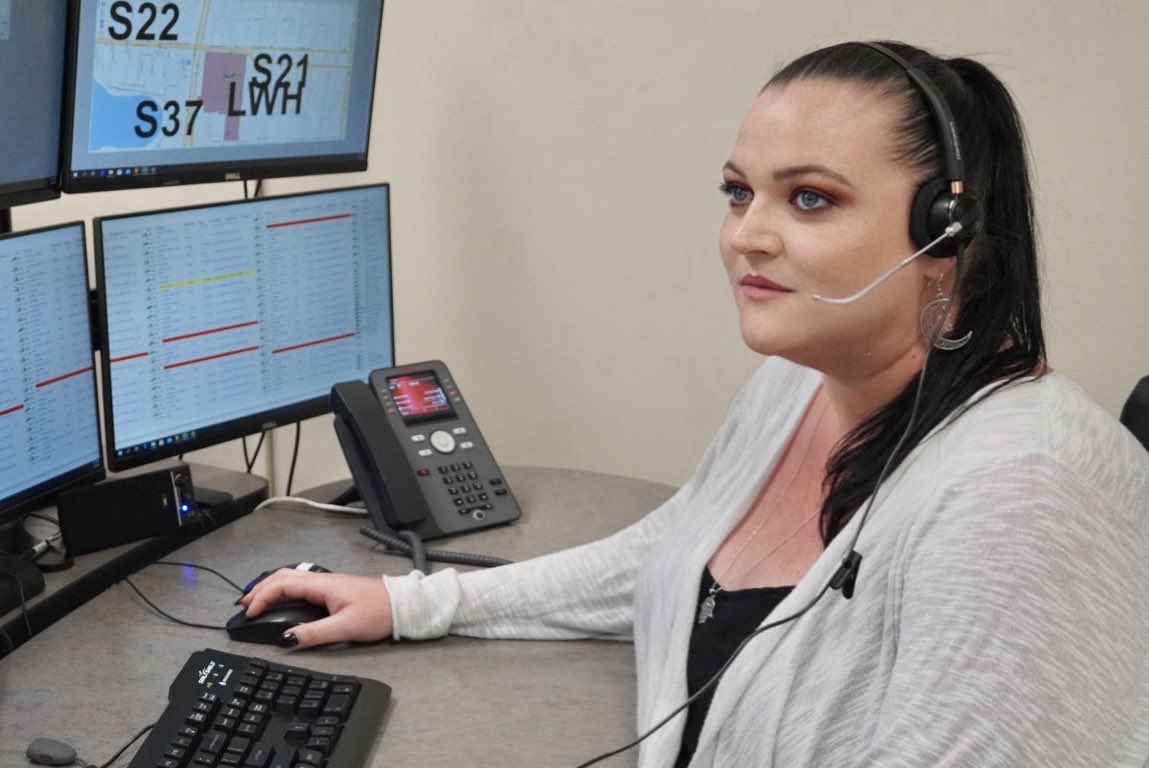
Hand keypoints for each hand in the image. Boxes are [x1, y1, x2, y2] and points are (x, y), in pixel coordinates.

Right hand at [239, 570, 393, 648]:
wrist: (403, 605)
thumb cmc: (379, 613)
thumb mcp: (345, 628)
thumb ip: (314, 634)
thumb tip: (286, 639)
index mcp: (323, 585)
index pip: (282, 584)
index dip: (261, 597)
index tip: (249, 613)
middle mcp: (323, 580)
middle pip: (282, 577)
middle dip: (259, 589)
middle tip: (243, 605)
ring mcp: (328, 584)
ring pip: (291, 579)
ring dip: (270, 587)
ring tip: (255, 601)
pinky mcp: (333, 590)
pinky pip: (301, 586)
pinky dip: (284, 590)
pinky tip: (282, 600)